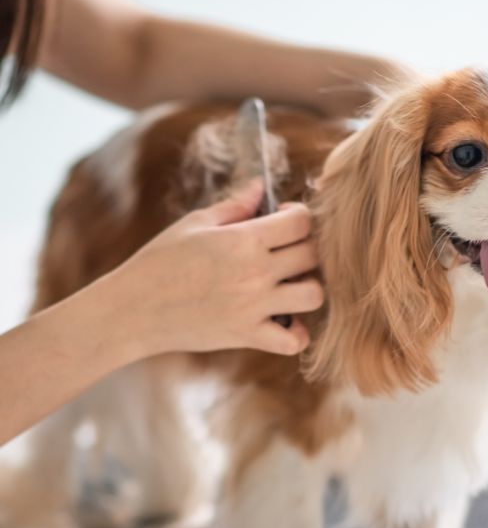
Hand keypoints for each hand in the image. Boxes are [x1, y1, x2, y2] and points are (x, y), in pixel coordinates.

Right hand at [110, 180, 322, 356]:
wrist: (134, 309)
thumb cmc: (159, 261)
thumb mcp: (194, 225)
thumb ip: (234, 206)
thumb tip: (260, 186)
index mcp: (243, 240)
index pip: (300, 222)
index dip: (299, 216)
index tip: (284, 220)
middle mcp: (255, 272)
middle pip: (312, 255)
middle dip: (305, 249)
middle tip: (286, 253)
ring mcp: (254, 307)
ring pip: (313, 296)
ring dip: (308, 289)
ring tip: (289, 286)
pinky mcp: (247, 336)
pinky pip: (293, 341)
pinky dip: (295, 333)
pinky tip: (282, 320)